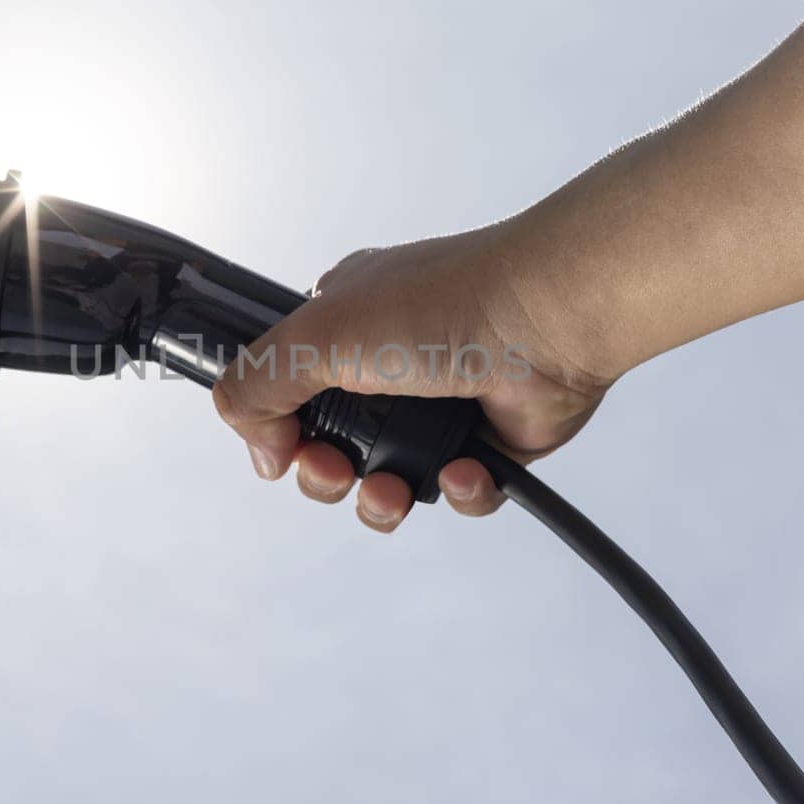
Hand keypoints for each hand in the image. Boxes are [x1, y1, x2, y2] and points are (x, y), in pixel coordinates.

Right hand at [212, 217, 614, 531]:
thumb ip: (257, 384)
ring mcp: (435, 404)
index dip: (276, 430)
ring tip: (395, 487)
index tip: (282, 448)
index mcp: (340, 324)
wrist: (548, 320)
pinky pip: (454, 491)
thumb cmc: (444, 306)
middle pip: (327, 448)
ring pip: (385, 481)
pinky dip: (456, 489)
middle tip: (338, 468)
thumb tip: (255, 444)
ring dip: (381, 497)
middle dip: (325, 474)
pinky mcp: (483, 440)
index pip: (283, 391)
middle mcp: (384, 363)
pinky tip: (463, 468)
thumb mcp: (319, 333)